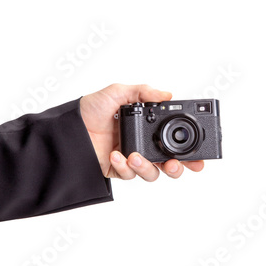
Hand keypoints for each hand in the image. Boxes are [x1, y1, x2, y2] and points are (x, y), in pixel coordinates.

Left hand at [79, 84, 203, 179]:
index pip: (173, 140)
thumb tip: (167, 94)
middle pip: (169, 163)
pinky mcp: (119, 170)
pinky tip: (116, 155)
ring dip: (147, 168)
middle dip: (177, 168)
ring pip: (152, 173)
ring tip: (135, 157)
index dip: (187, 149)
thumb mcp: (118, 92)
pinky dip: (124, 166)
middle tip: (175, 165)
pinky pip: (129, 174)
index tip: (198, 155)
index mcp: (147, 128)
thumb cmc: (89, 109)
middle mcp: (143, 145)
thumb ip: (143, 91)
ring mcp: (131, 159)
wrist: (68, 129)